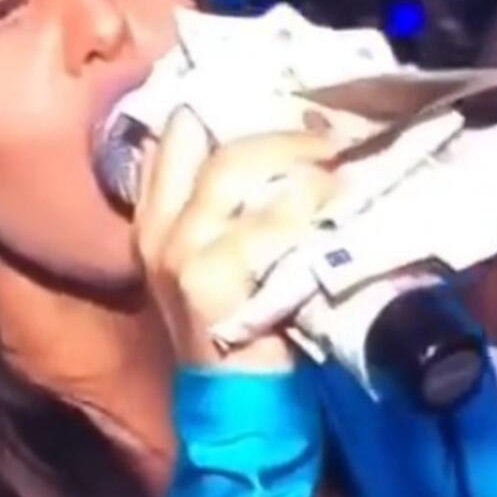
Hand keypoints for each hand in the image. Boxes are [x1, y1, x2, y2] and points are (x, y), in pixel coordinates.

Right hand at [134, 107, 338, 370]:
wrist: (233, 399)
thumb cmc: (238, 324)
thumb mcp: (219, 260)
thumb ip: (230, 210)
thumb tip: (283, 147)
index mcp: (155, 219)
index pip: (176, 137)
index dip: (227, 109)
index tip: (283, 96)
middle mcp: (160, 230)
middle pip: (218, 151)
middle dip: (282, 134)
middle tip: (330, 130)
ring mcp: (181, 255)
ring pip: (236, 173)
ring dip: (297, 157)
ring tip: (341, 154)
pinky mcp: (211, 282)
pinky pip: (264, 226)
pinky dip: (303, 206)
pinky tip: (334, 197)